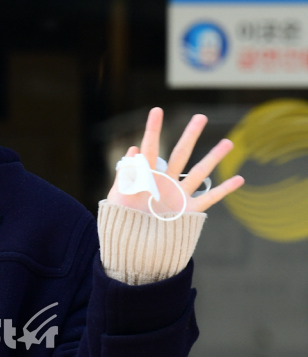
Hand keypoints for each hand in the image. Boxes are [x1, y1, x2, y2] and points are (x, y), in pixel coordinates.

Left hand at [106, 107, 243, 214]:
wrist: (132, 247)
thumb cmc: (120, 221)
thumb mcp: (117, 196)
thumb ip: (125, 174)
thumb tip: (133, 149)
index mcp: (146, 176)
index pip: (150, 147)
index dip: (153, 129)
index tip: (156, 110)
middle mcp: (164, 182)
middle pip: (181, 153)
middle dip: (191, 135)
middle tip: (201, 117)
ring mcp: (178, 195)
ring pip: (199, 172)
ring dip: (214, 157)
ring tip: (228, 142)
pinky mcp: (188, 211)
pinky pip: (210, 199)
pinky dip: (224, 190)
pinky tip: (240, 179)